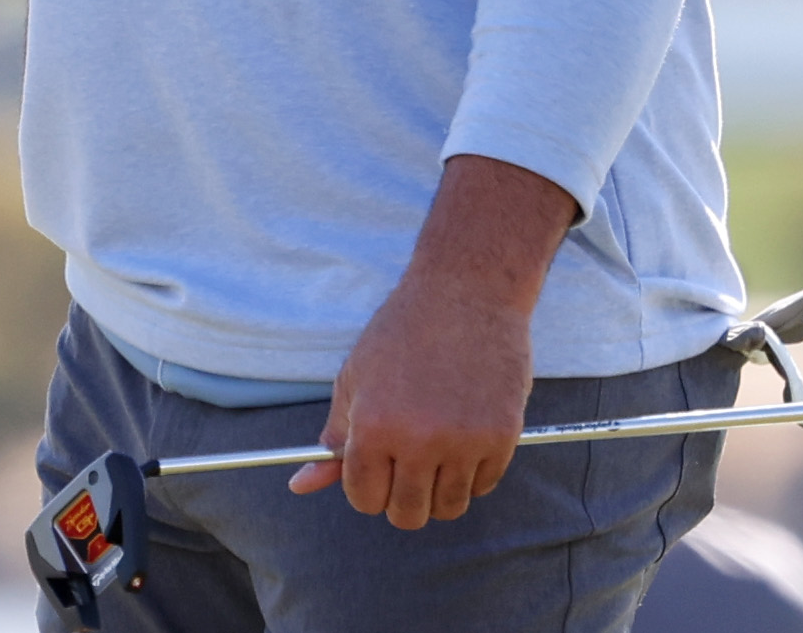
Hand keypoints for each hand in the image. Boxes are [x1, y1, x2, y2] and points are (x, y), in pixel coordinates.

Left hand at [288, 155, 577, 528]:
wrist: (469, 289)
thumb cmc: (405, 331)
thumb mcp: (356, 379)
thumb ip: (335, 438)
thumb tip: (299, 486)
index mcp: (373, 428)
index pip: (365, 499)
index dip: (369, 488)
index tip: (380, 470)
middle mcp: (418, 440)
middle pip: (408, 513)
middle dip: (404, 498)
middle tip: (411, 466)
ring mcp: (464, 440)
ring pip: (450, 506)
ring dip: (442, 490)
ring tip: (440, 454)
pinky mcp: (503, 434)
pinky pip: (485, 484)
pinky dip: (475, 473)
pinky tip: (467, 439)